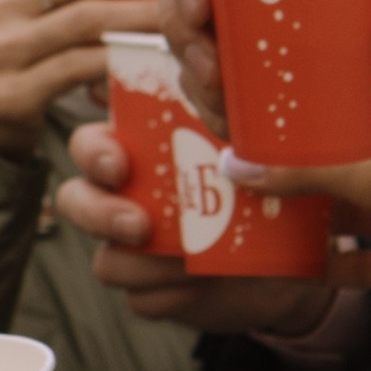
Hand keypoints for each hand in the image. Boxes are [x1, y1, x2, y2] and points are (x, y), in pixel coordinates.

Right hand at [0, 0, 190, 160]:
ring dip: (143, 14)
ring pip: (87, 20)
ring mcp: (7, 49)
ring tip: (189, 13)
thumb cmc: (9, 62)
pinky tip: (155, 63)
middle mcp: (8, 5)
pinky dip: (120, 64)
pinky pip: (77, 72)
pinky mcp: (13, 94)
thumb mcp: (26, 13)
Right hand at [50, 118, 339, 334]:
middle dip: (99, 214)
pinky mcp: (150, 293)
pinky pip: (140, 299)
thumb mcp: (256, 143)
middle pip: (76, 201)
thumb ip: (227, 105)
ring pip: (108, 261)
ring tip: (197, 261)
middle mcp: (128, 199)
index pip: (91, 143)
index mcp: (142, 153)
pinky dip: (173, 295)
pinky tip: (204, 285)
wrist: (294, 266)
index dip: (93, 153)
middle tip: (140, 226)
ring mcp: (135, 251)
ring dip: (150, 265)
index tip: (119, 166)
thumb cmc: (269, 189)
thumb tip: (208, 71)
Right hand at [161, 0, 370, 164]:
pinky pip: (224, 82)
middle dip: (182, 32)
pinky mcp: (274, 66)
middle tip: (212, 74)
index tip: (196, 8)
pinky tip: (232, 132)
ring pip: (198, 40)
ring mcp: (264, 21)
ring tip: (225, 113)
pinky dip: (217, 106)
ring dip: (194, 77)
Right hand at [234, 111, 370, 337]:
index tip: (270, 113)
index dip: (318, 113)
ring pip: (352, 216)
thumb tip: (239, 167)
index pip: (360, 110)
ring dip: (311, 218)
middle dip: (304, 170)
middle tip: (250, 165)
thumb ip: (311, 174)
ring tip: (257, 210)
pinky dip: (329, 266)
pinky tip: (289, 263)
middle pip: (349, 167)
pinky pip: (362, 264)